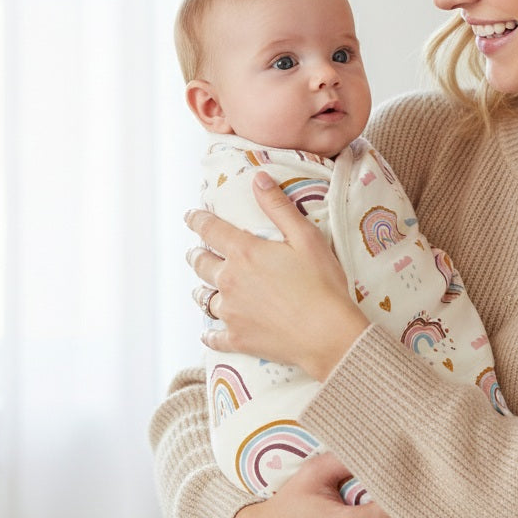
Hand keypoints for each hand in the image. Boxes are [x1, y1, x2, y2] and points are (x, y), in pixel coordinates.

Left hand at [185, 171, 368, 379]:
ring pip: (204, 298)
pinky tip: (209, 334)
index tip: (190, 216)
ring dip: (202, 289)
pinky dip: (210, 333)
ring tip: (202, 288)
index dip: (197, 220)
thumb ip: (279, 207)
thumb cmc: (322, 283)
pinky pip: (213, 336)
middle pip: (201, 264)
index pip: (210, 230)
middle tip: (196, 252)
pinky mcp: (237, 339)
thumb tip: (258, 178)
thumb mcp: (306, 238)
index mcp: (245, 253)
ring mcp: (230, 312)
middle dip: (197, 255)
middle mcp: (229, 281)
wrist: (327, 333)